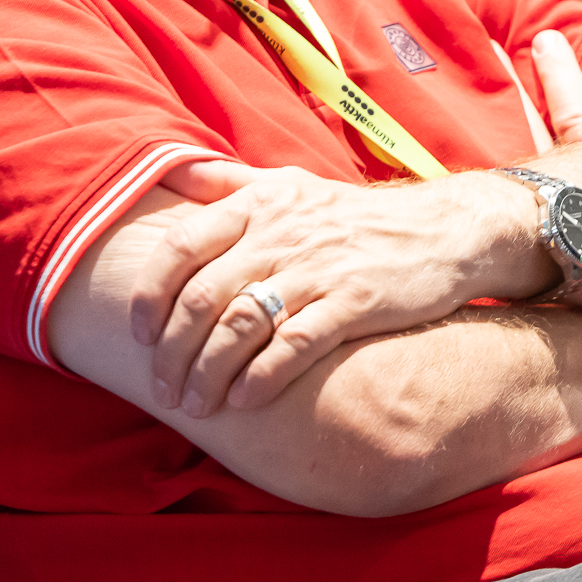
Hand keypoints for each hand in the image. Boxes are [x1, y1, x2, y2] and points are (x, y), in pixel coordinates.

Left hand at [132, 161, 541, 415]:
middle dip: (172, 352)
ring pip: (240, 326)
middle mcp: (280, 234)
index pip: (180, 246)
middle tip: (161, 388)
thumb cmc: (354, 216)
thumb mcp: (291, 183)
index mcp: (258, 204)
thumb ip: (229, 184)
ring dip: (208, 374)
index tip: (137, 333)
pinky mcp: (354, 303)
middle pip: (202, 297)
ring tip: (195, 405)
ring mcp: (317, 269)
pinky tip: (243, 401)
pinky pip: (293, 345)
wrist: (444, 231)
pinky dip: (261, 377)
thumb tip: (173, 176)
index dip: (149, 294)